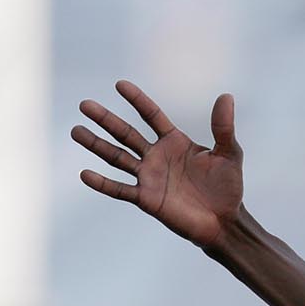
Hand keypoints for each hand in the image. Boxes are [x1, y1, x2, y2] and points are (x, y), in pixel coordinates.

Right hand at [74, 80, 244, 248]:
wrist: (225, 221)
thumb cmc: (228, 187)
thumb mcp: (229, 153)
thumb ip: (223, 127)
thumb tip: (226, 95)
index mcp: (174, 142)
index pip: (151, 115)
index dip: (137, 100)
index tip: (120, 84)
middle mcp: (156, 156)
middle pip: (126, 134)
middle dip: (106, 119)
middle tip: (84, 104)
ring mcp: (148, 177)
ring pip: (116, 157)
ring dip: (96, 145)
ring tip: (75, 130)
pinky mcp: (146, 199)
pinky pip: (120, 189)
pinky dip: (102, 183)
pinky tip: (85, 174)